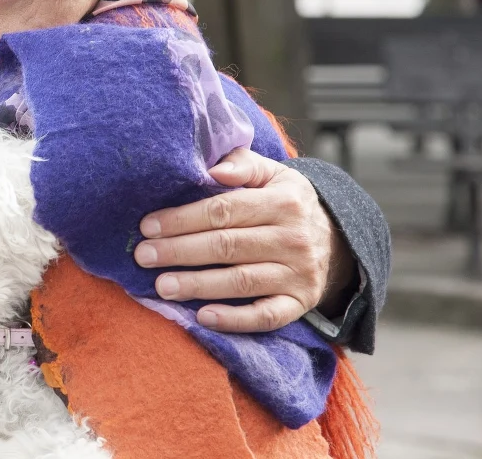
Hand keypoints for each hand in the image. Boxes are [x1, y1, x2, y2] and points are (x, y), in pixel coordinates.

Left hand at [134, 148, 355, 332]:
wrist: (337, 240)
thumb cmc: (286, 202)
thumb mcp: (273, 174)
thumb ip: (242, 163)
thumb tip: (214, 168)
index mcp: (283, 201)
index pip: (224, 210)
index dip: (183, 219)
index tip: (147, 226)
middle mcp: (293, 238)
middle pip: (227, 246)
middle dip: (180, 251)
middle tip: (143, 256)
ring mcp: (298, 274)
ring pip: (241, 281)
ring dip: (198, 285)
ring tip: (161, 286)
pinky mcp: (300, 303)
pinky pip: (267, 316)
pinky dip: (235, 319)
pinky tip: (203, 317)